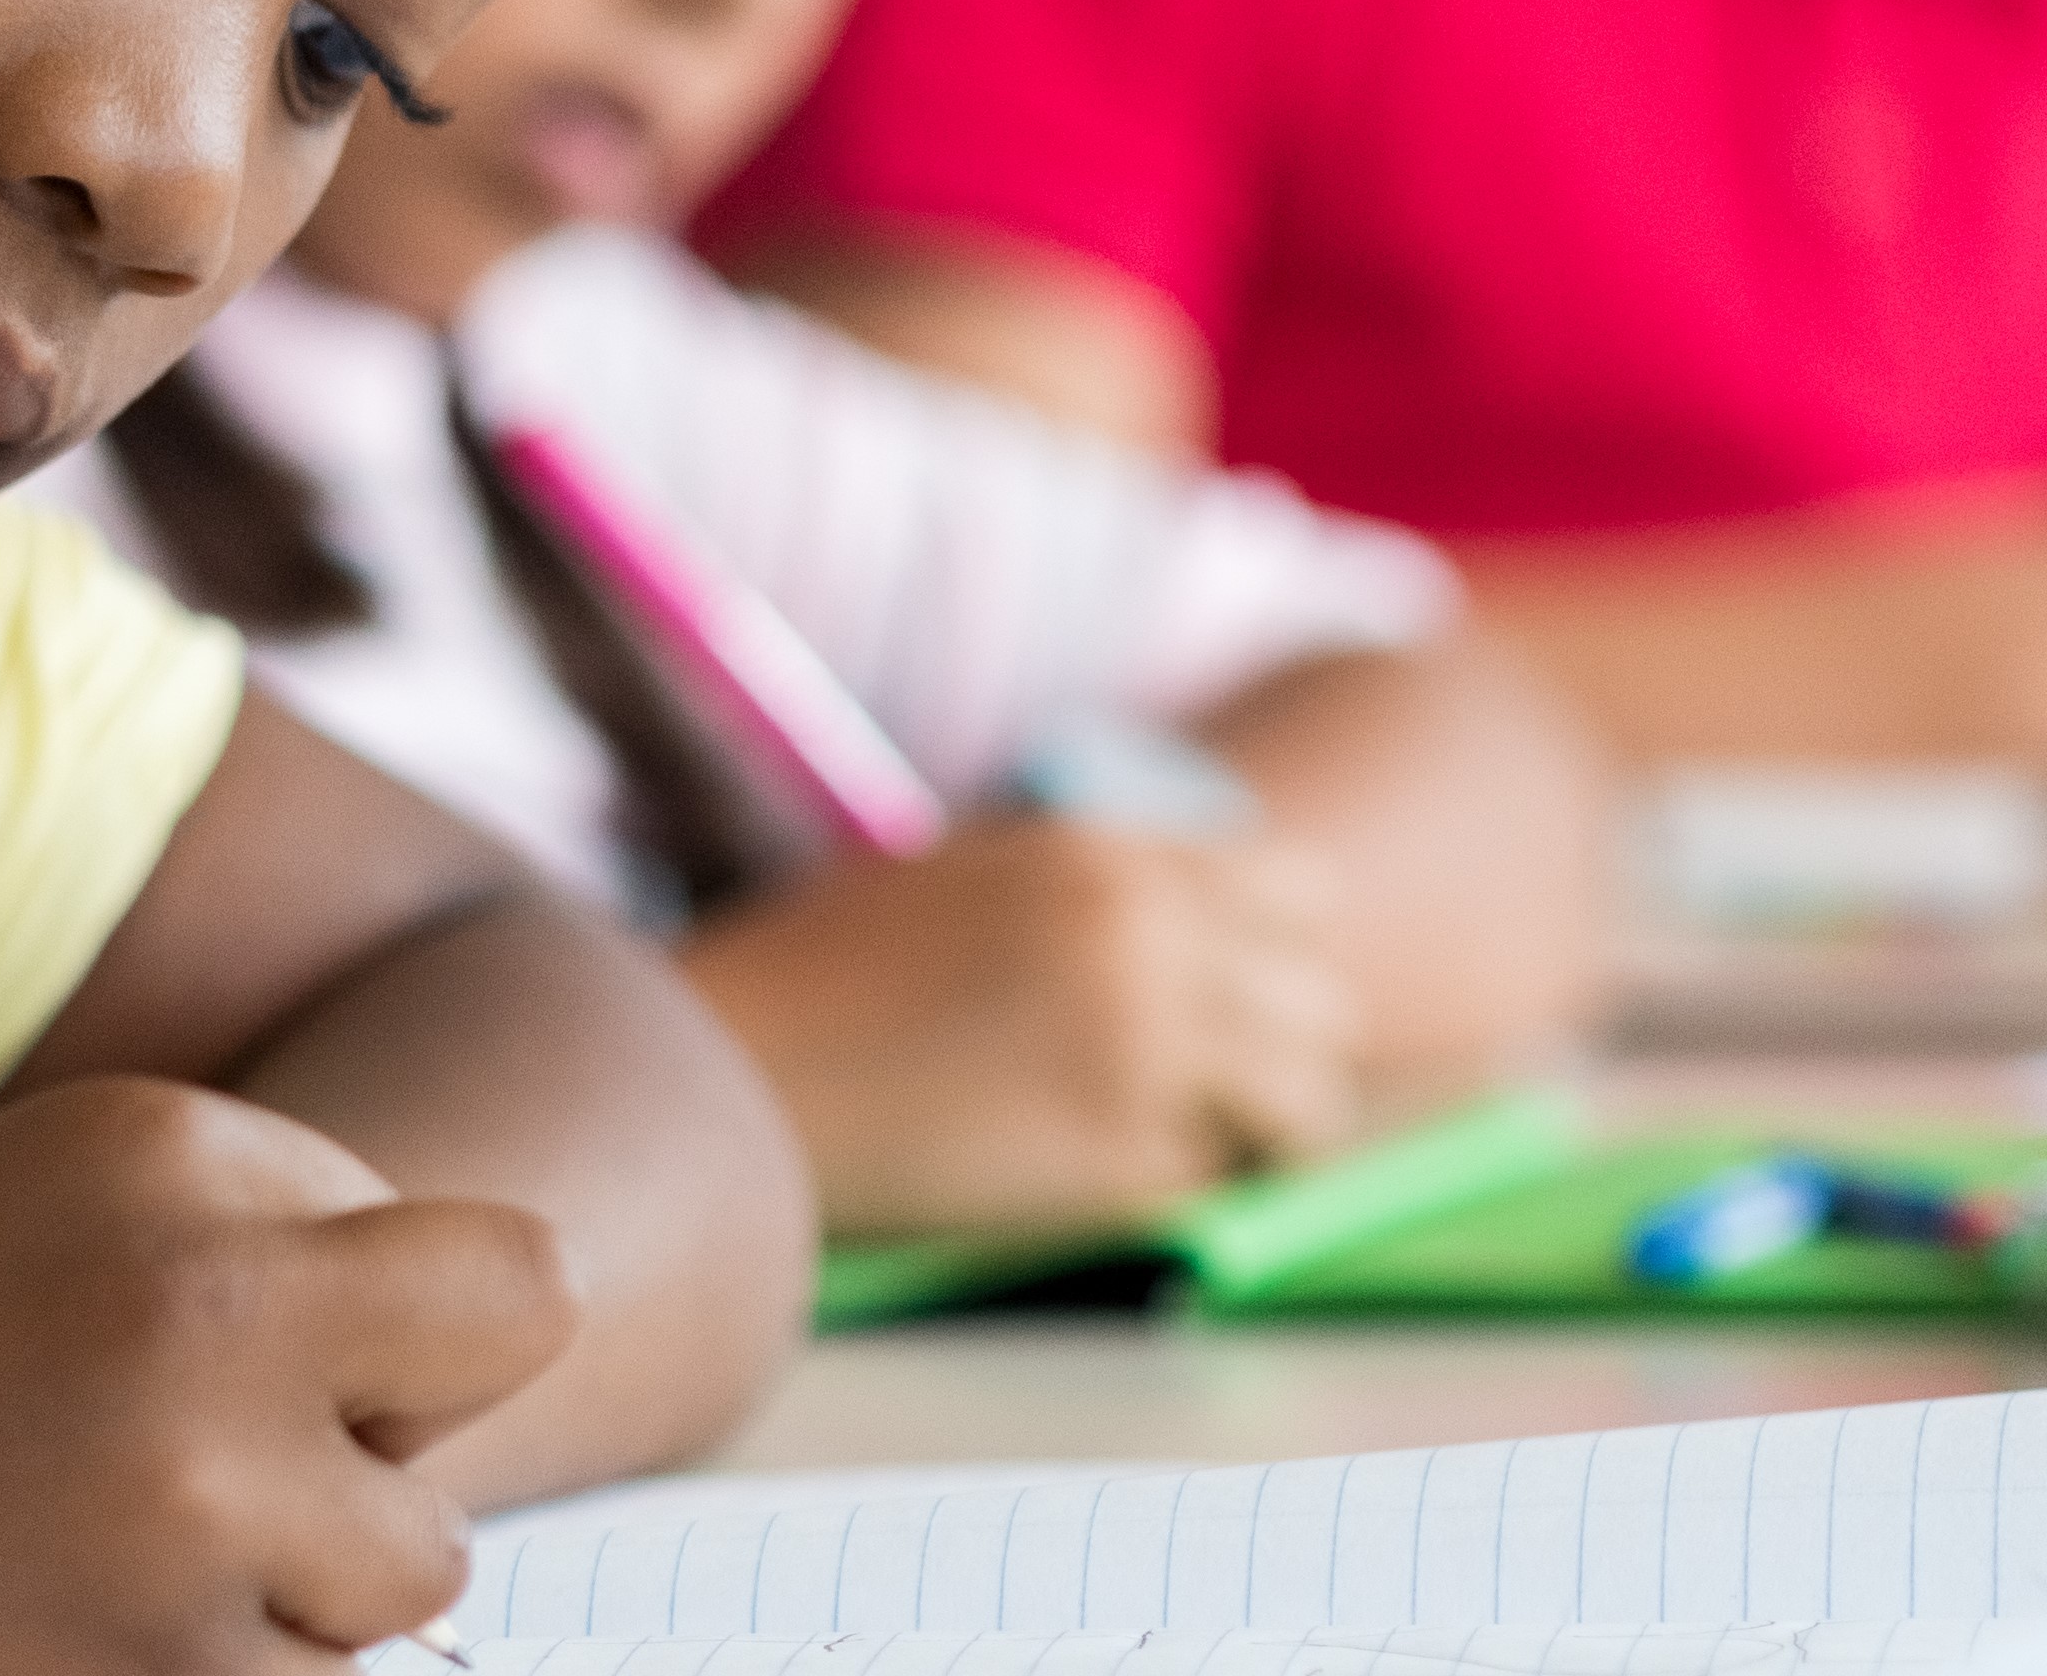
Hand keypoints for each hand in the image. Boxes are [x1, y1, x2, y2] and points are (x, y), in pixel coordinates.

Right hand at [0, 1074, 570, 1671]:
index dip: (335, 1311)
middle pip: (516, 1313)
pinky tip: (52, 1644)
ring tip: (95, 1571)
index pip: (420, 1220)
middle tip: (275, 1464)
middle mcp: (212, 1288)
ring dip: (297, 1586)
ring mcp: (204, 1492)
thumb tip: (459, 1313)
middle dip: (419, 1401)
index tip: (207, 1362)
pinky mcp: (176, 1673)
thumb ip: (211, 1240)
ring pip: (414, 1558)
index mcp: (156, 1140)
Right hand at [676, 817, 1370, 1233]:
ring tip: (1164, 1151)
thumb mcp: (972, 879)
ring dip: (1257, 1138)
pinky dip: (1170, 1193)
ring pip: (1309, 1107)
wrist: (723, 1068)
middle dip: (1279, 1057)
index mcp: (1111, 853)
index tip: (1229, 1006)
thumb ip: (1094, 895)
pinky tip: (1073, 1178)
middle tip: (1207, 1101)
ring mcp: (1146, 1048)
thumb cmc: (823, 982)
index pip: (1297, 895)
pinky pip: (1212, 1186)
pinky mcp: (1119, 1160)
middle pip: (1323, 1004)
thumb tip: (1209, 950)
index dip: (1269, 961)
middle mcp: (1151, 935)